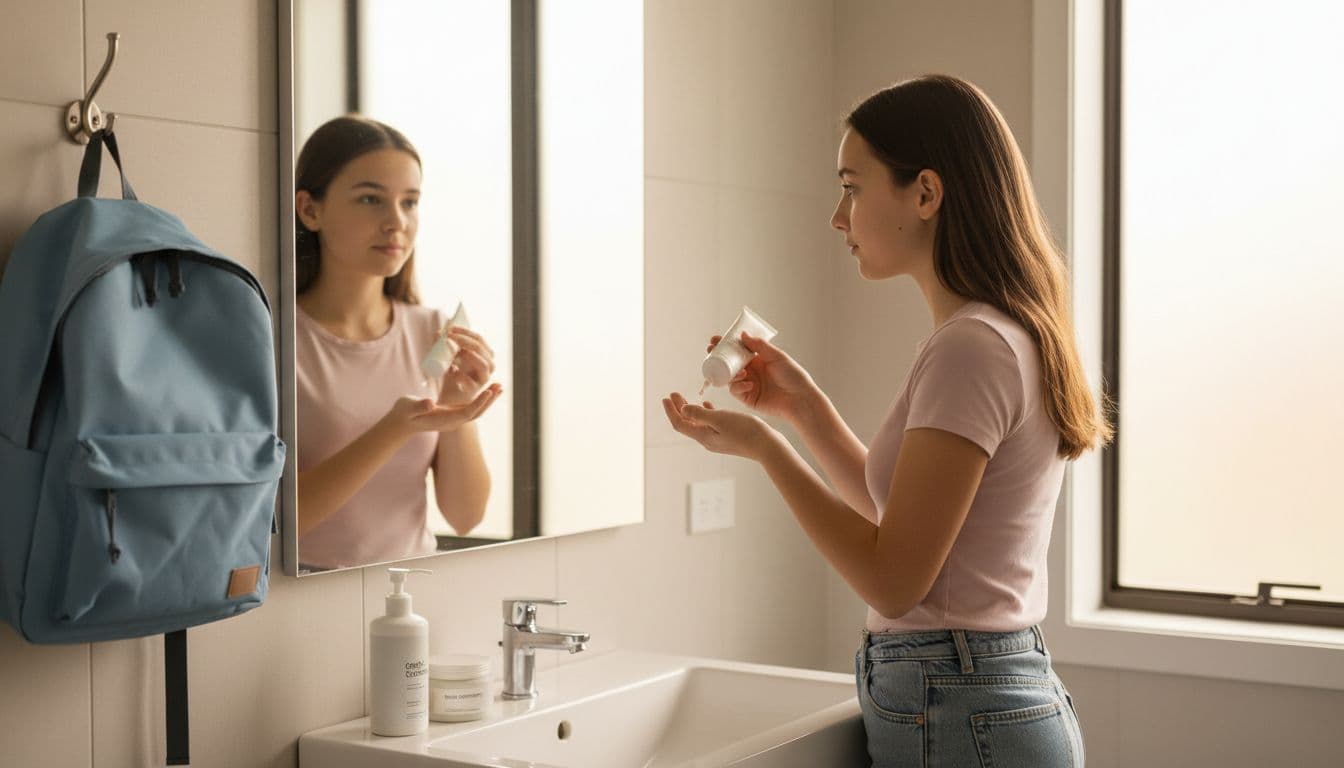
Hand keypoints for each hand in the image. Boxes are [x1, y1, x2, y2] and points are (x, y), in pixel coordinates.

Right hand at [385, 383, 502, 436]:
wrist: (401, 423)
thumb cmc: (404, 414)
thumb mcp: (408, 409)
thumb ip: (418, 406)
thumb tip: (430, 403)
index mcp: (444, 421)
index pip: (466, 413)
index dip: (478, 403)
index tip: (487, 392)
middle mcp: (453, 422)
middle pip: (476, 412)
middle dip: (488, 400)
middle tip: (499, 387)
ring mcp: (454, 419)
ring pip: (476, 410)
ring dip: (488, 399)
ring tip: (499, 386)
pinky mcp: (453, 414)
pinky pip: (471, 407)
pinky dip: (481, 398)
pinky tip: (488, 389)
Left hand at [437, 327, 496, 406]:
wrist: (450, 397)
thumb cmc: (452, 374)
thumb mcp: (449, 358)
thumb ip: (445, 346)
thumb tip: (438, 333)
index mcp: (484, 355)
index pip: (479, 339)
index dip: (466, 332)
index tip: (450, 329)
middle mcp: (487, 366)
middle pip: (483, 350)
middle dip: (466, 341)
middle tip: (450, 337)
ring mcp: (482, 379)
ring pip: (484, 365)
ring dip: (470, 356)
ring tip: (455, 353)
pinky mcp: (473, 391)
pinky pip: (470, 383)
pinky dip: (460, 375)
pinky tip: (451, 370)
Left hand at [662, 392, 782, 460]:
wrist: (767, 446)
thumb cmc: (746, 431)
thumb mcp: (720, 419)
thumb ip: (700, 414)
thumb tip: (683, 409)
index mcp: (704, 436)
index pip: (680, 423)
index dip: (671, 410)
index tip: (665, 397)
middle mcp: (708, 440)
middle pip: (687, 423)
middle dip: (678, 408)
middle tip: (673, 393)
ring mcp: (718, 439)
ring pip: (699, 422)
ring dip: (691, 409)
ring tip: (686, 397)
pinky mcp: (728, 436)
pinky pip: (711, 423)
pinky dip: (706, 413)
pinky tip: (708, 404)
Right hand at [708, 331, 817, 422]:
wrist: (800, 399)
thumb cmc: (793, 376)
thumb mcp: (777, 356)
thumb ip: (759, 346)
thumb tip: (742, 335)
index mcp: (757, 359)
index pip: (737, 350)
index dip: (724, 345)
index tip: (715, 340)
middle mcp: (751, 371)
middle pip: (728, 363)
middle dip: (718, 358)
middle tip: (712, 352)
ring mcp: (748, 384)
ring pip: (729, 377)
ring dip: (730, 373)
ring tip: (742, 373)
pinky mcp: (748, 398)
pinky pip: (736, 391)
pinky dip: (738, 387)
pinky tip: (748, 384)